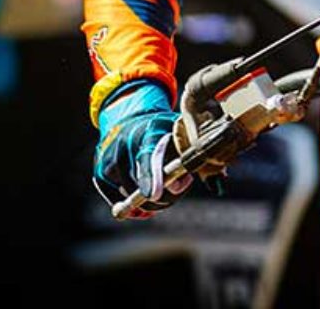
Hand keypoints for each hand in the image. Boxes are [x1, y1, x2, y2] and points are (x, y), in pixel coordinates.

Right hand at [93, 82, 188, 216]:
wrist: (128, 117)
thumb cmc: (161, 127)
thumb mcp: (180, 129)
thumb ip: (195, 152)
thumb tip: (218, 178)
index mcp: (148, 130)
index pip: (148, 157)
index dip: (152, 177)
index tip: (154, 194)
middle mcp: (124, 144)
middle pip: (143, 184)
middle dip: (166, 193)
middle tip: (180, 184)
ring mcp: (110, 160)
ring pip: (133, 196)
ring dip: (151, 197)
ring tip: (160, 181)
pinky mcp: (101, 174)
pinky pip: (119, 201)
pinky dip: (135, 202)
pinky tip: (146, 191)